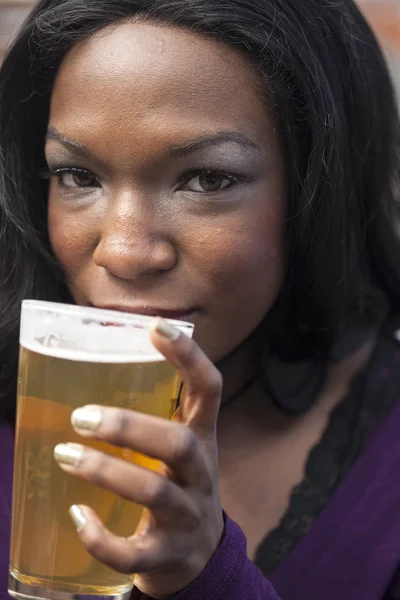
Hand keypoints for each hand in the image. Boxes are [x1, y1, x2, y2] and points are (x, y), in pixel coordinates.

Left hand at [54, 317, 223, 598]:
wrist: (200, 558)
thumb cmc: (177, 487)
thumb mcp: (176, 450)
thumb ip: (150, 417)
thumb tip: (89, 371)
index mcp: (202, 438)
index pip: (209, 390)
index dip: (189, 357)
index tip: (155, 326)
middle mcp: (201, 473)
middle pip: (179, 444)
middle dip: (129, 426)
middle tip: (82, 416)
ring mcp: (188, 516)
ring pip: (153, 492)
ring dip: (105, 472)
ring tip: (65, 454)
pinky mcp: (168, 555)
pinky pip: (134, 552)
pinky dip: (102, 537)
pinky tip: (77, 516)